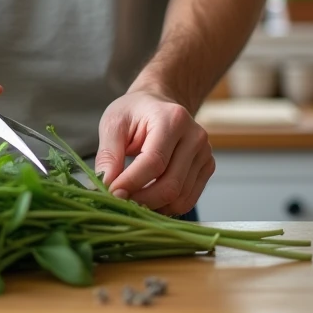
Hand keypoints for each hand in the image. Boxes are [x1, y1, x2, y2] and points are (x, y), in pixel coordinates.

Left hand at [94, 90, 214, 216]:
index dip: (131, 182)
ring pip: (180, 197)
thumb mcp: (114, 124)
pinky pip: (188, 199)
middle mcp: (195, 136)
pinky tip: (148, 201)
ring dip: (153, 208)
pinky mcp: (207, 167)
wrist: (158, 104)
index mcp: (173, 119)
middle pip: (171, 184)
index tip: (111, 193)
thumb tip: (106, 185)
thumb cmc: (134, 112)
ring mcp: (205, 153)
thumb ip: (108, 155)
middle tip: (119, 203)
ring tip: (131, 202)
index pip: (154, 161)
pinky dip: (166, 207)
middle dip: (142, 201)